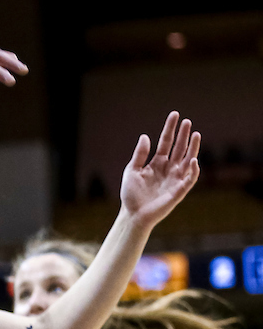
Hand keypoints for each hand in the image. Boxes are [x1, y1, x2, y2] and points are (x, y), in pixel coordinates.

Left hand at [121, 112, 200, 227]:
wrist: (133, 214)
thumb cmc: (131, 194)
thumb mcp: (132, 170)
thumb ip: (140, 154)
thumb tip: (145, 136)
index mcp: (156, 163)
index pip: (166, 142)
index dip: (170, 129)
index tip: (175, 115)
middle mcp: (168, 169)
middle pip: (179, 149)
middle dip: (184, 135)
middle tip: (188, 122)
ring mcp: (175, 179)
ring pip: (188, 160)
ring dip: (193, 148)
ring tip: (196, 134)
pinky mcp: (179, 191)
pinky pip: (189, 179)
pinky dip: (193, 170)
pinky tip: (193, 159)